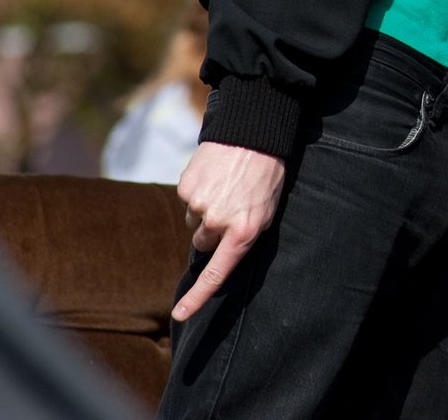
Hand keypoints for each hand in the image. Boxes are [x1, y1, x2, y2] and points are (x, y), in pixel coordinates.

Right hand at [172, 141, 286, 321]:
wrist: (253, 132)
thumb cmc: (266, 174)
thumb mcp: (267, 210)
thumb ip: (244, 235)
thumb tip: (221, 253)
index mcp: (244, 232)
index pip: (217, 273)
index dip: (197, 297)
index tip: (180, 315)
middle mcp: (219, 223)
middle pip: (203, 242)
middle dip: (212, 230)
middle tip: (231, 204)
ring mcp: (200, 205)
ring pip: (193, 220)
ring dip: (206, 208)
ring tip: (226, 184)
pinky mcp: (185, 188)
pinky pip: (187, 199)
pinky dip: (198, 190)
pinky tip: (215, 174)